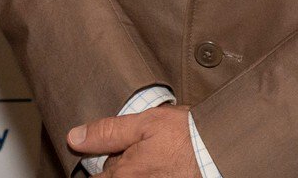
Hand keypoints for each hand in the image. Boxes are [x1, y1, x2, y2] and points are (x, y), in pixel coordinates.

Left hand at [68, 105, 199, 176]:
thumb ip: (107, 132)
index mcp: (124, 176)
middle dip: (119, 164)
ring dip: (135, 169)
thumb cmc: (187, 136)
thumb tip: (74, 138)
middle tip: (138, 148)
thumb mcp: (144, 123)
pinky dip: (151, 171)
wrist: (223, 151)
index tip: (109, 151)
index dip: (99, 161)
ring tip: (154, 156)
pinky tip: (162, 163)